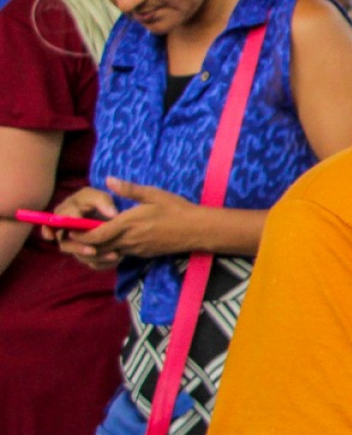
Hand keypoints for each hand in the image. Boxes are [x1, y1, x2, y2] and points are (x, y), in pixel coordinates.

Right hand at [49, 186, 120, 269]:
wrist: (109, 215)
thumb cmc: (99, 202)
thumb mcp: (100, 197)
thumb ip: (103, 202)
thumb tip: (112, 214)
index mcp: (63, 217)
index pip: (51, 224)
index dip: (49, 230)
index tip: (53, 235)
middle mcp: (66, 233)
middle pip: (65, 245)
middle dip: (78, 248)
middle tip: (93, 250)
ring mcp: (77, 246)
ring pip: (80, 256)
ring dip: (96, 257)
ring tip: (114, 254)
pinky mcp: (88, 255)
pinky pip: (93, 263)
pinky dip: (105, 262)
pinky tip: (118, 258)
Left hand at [58, 178, 205, 263]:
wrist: (198, 230)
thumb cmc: (177, 209)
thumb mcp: (153, 194)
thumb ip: (129, 189)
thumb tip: (108, 180)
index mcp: (128, 224)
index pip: (96, 235)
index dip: (81, 234)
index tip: (71, 228)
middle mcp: (129, 240)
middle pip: (98, 247)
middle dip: (84, 243)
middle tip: (75, 233)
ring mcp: (136, 249)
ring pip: (108, 253)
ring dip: (96, 247)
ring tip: (89, 237)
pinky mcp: (143, 254)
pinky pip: (120, 254)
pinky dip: (110, 250)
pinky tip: (110, 241)